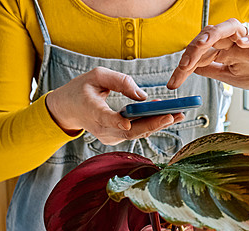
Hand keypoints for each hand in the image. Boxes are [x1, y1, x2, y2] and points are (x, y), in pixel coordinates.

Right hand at [46, 67, 184, 144]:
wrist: (69, 109)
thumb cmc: (82, 89)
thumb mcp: (97, 75)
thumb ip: (119, 81)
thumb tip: (142, 95)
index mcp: (92, 111)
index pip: (105, 119)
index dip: (117, 122)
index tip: (127, 122)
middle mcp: (102, 129)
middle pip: (130, 130)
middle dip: (153, 123)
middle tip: (173, 115)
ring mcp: (110, 136)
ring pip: (136, 133)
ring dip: (158, 124)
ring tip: (179, 114)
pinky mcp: (117, 138)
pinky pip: (136, 132)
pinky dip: (151, 123)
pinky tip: (168, 115)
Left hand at [167, 19, 248, 93]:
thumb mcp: (228, 76)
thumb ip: (210, 70)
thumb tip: (190, 69)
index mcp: (223, 50)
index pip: (199, 53)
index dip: (184, 67)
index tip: (174, 83)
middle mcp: (233, 42)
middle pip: (209, 37)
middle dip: (193, 50)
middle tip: (183, 66)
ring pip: (229, 28)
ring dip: (214, 34)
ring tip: (202, 44)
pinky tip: (242, 43)